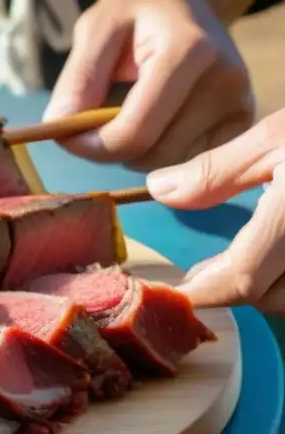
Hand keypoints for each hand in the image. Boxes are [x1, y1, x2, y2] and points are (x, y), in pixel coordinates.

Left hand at [44, 0, 272, 171]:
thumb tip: (59, 125)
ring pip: (169, 166)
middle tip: (95, 121)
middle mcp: (224, 81)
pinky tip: (153, 125)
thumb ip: (79, 77)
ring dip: (134, 154)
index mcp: (188, 52)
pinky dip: (160, 156)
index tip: (67, 136)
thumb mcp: (97, 27)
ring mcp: (239, 103)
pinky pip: (188, 164)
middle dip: (111, 149)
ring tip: (128, 115)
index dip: (92, 146)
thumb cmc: (136, 10)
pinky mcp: (241, 122)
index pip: (135, 132)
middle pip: (152, 155)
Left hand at [146, 107, 284, 312]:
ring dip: (264, 288)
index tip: (173, 292)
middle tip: (199, 275)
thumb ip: (216, 171)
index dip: (202, 292)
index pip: (242, 279)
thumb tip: (159, 189)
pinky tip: (274, 259)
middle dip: (231, 288)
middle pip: (268, 297)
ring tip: (233, 267)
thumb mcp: (277, 136)